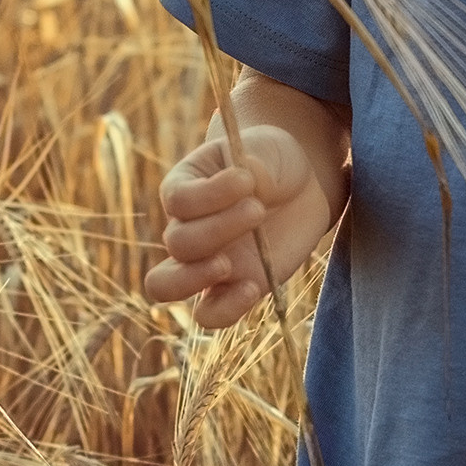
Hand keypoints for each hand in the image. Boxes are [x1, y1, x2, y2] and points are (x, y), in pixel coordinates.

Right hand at [144, 124, 334, 326]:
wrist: (300, 186)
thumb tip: (247, 183)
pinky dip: (224, 310)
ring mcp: (204, 263)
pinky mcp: (232, 288)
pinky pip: (208, 315)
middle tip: (257, 210)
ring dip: (196, 277)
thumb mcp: (266, 150)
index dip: (211, 194)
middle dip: (216, 230)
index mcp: (183, 188)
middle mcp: (185, 228)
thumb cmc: (273, 161)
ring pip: (165, 285)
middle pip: (177, 242)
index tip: (247, 178)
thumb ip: (252, 165)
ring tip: (230, 265)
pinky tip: (252, 288)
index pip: (179, 200)